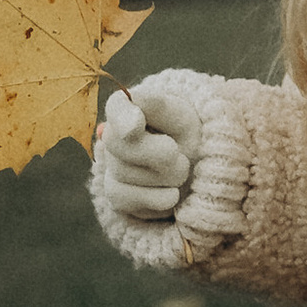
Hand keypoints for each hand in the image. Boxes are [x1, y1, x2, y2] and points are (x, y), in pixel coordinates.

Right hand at [99, 83, 200, 221]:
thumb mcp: (180, 114)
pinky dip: (158, 198)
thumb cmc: (184, 133)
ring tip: (181, 169)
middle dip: (159, 153)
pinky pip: (129, 199)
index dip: (124, 118)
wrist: (195, 167)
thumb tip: (131, 118)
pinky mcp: (117, 196)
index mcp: (127, 108)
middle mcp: (112, 136)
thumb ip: (156, 107)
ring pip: (127, 175)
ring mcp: (110, 166)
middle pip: (122, 146)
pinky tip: (172, 192)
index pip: (116, 108)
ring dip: (166, 176)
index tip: (139, 124)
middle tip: (179, 153)